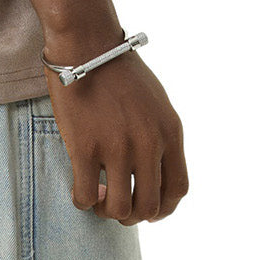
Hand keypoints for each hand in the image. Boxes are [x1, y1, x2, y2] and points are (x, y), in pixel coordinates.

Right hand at [42, 29, 188, 224]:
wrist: (88, 44)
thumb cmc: (118, 72)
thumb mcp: (155, 104)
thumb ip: (159, 137)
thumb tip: (152, 173)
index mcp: (170, 133)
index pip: (178, 189)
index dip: (163, 209)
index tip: (147, 209)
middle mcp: (149, 144)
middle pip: (149, 207)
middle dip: (132, 216)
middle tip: (116, 205)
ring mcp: (118, 148)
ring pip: (118, 209)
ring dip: (107, 213)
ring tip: (98, 199)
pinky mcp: (86, 148)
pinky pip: (85, 197)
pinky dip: (83, 202)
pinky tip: (80, 189)